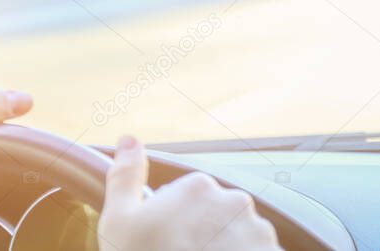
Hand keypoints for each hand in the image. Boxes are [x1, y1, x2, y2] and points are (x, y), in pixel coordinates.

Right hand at [98, 135, 281, 250]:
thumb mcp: (120, 223)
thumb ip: (125, 176)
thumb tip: (128, 139)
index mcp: (198, 186)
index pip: (185, 200)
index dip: (170, 226)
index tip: (162, 244)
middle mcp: (235, 200)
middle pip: (214, 218)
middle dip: (201, 237)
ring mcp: (258, 230)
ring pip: (238, 238)